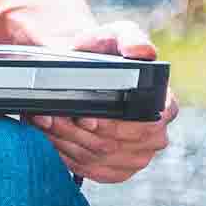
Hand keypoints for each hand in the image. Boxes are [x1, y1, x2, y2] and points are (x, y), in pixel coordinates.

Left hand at [19, 22, 177, 183]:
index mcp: (164, 105)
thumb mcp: (114, 36)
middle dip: (77, 132)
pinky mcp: (114, 169)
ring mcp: (136, 156)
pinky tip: (49, 137)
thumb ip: (130, 38)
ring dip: (63, 140)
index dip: (114, 125)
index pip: (147, 125)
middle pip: (116, 144)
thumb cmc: (100, 52)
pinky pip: (88, 169)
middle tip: (49, 116)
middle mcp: (155, 135)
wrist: (77, 69)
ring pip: (97, 157)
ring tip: (41, 121)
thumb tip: (141, 52)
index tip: (84, 116)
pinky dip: (64, 154)